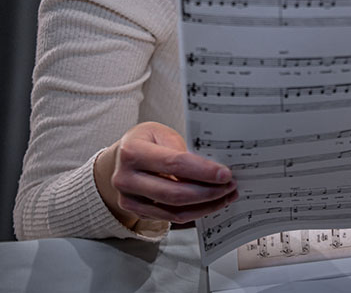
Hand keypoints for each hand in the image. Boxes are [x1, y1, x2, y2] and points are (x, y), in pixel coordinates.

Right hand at [94, 122, 236, 226]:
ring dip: (206, 206)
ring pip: (175, 211)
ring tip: (225, 195)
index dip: (202, 171)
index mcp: (132, 152)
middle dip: (208, 192)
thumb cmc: (145, 141)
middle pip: (175, 193)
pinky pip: (171, 218)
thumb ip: (183, 149)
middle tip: (230, 186)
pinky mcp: (137, 212)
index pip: (174, 164)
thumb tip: (214, 168)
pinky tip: (210, 203)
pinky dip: (195, 212)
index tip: (225, 174)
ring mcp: (129, 199)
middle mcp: (126, 178)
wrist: (120, 159)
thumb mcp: (161, 133)